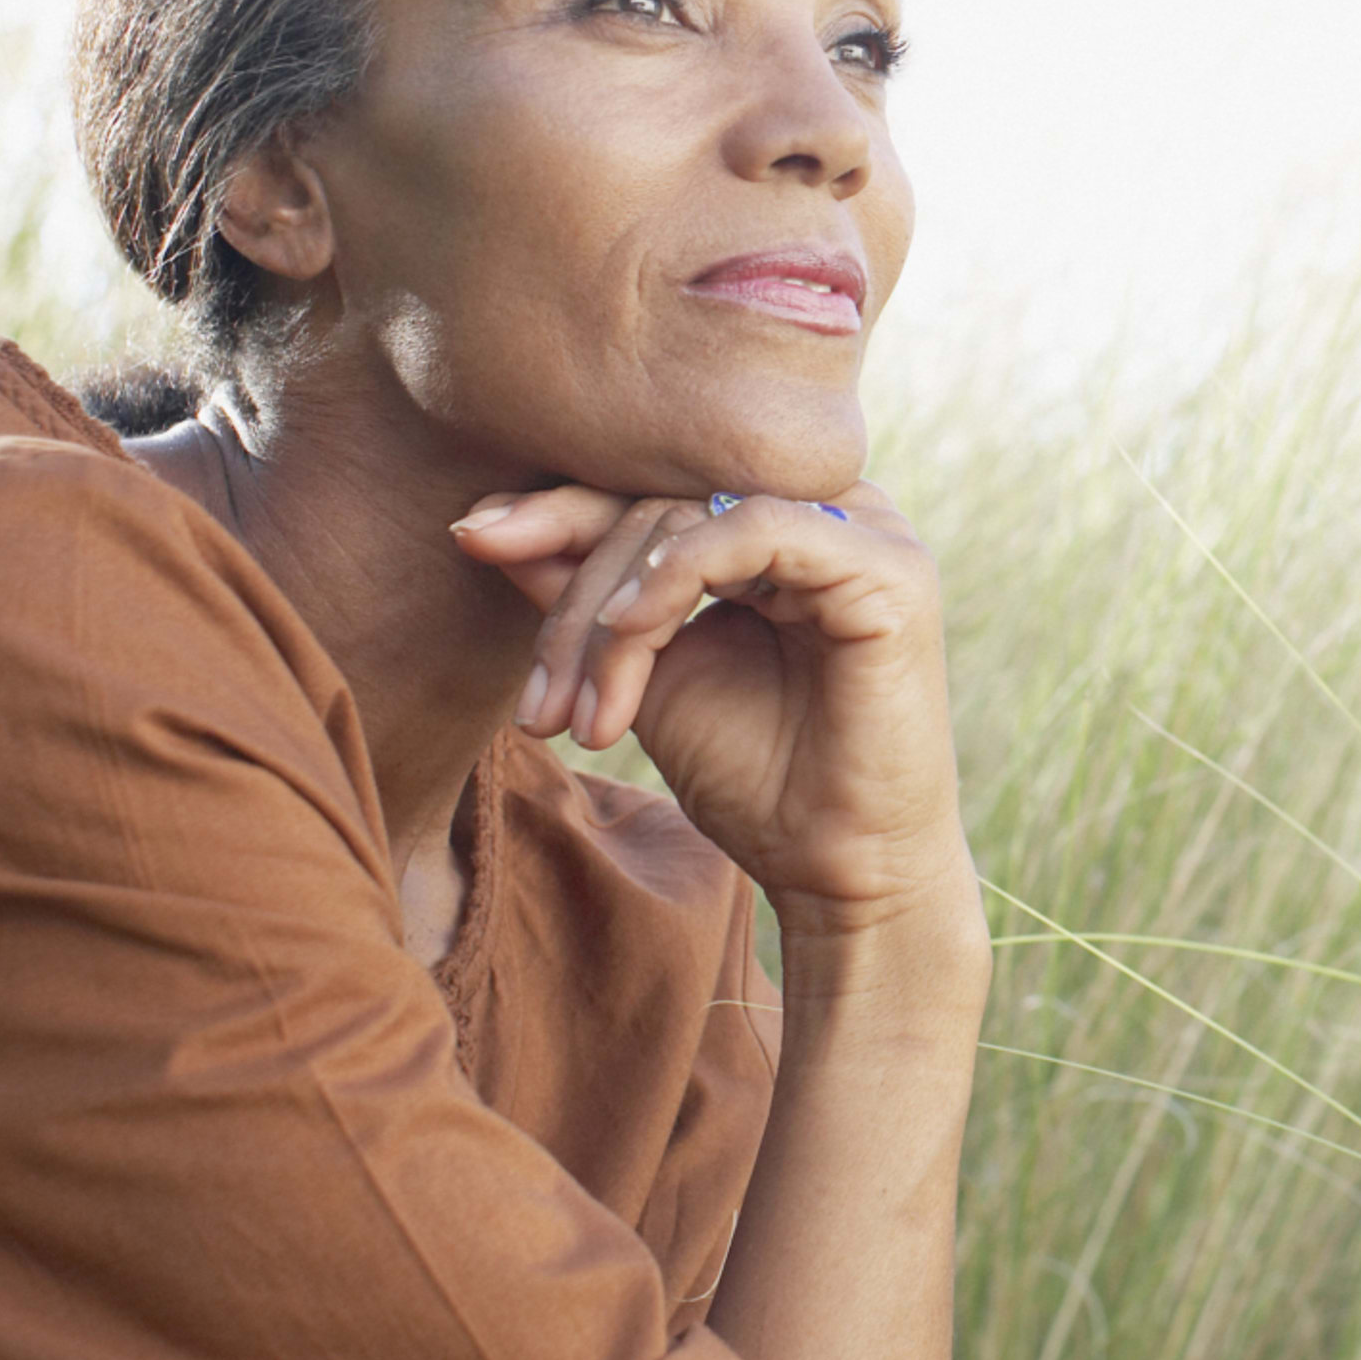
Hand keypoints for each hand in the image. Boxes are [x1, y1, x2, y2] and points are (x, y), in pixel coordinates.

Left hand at [450, 482, 969, 929]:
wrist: (838, 872)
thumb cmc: (757, 781)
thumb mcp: (646, 674)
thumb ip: (586, 599)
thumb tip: (484, 525)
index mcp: (785, 526)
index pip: (657, 487)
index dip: (560, 507)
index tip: (472, 536)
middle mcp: (833, 512)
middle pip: (666, 500)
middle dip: (577, 594)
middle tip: (537, 704)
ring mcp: (869, 533)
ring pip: (696, 515)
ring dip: (614, 610)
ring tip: (581, 711)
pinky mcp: (888, 570)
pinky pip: (755, 530)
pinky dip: (675, 575)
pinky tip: (628, 636)